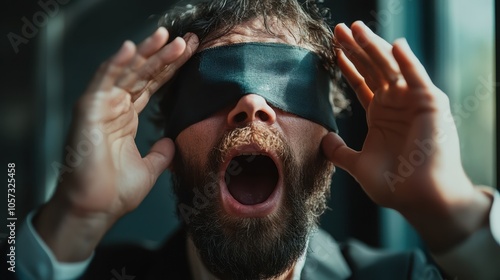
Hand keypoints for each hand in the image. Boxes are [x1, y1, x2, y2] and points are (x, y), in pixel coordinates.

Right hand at [34, 28, 198, 260]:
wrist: (95, 210)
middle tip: (185, 40)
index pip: (151, 86)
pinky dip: (115, 63)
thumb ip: (161, 153)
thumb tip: (171, 141)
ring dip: (146, 53)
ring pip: (125, 72)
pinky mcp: (88, 110)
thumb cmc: (115, 192)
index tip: (189, 54)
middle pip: (141, 74)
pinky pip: (102, 81)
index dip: (169, 69)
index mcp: (126, 118)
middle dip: (163, 56)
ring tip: (166, 37)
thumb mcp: (149, 169)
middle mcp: (114, 108)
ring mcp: (101, 107)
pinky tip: (131, 48)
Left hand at [321, 21, 490, 251]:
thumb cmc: (393, 185)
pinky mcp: (430, 104)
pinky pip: (417, 77)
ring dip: (374, 46)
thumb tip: (323, 140)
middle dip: (356, 48)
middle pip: (373, 68)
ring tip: (355, 28)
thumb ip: (339, 152)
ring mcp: (413, 102)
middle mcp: (396, 104)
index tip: (333, 49)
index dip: (348, 65)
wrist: (418, 199)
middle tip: (339, 28)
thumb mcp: (357, 165)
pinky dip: (407, 60)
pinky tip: (393, 44)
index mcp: (380, 115)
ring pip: (391, 66)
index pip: (362, 82)